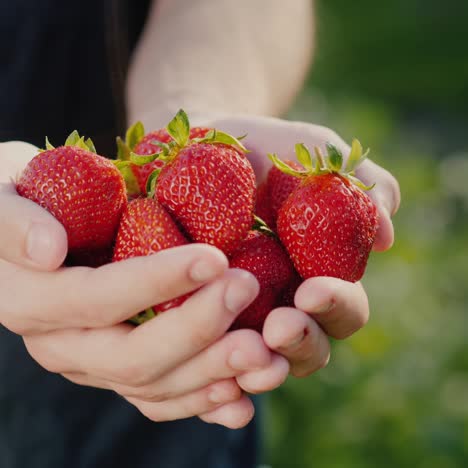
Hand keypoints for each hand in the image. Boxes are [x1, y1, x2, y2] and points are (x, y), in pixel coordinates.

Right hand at [0, 141, 289, 428]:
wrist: (23, 238)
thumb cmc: (21, 202)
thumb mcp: (2, 198)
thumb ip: (14, 224)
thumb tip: (48, 250)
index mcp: (33, 302)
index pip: (100, 299)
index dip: (157, 282)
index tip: (214, 258)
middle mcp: (63, 346)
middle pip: (133, 356)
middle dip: (196, 328)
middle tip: (247, 291)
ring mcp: (93, 365)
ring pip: (153, 387)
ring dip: (212, 375)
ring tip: (264, 354)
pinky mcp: (118, 372)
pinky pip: (160, 400)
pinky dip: (201, 405)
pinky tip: (241, 402)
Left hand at [205, 115, 399, 378]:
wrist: (195, 147)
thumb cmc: (261, 150)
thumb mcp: (311, 151)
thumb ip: (356, 184)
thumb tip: (385, 237)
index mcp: (319, 272)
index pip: (344, 308)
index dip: (336, 306)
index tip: (311, 291)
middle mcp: (284, 301)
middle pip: (308, 347)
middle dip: (299, 342)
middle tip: (277, 327)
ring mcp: (241, 314)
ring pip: (261, 362)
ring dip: (259, 365)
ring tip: (240, 350)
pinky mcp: (198, 317)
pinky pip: (210, 359)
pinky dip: (215, 375)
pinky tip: (206, 375)